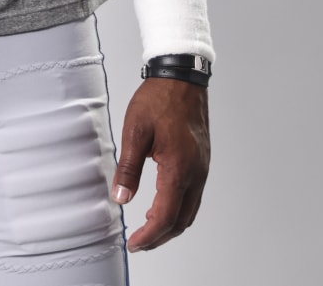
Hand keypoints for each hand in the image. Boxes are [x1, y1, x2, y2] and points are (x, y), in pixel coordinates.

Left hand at [110, 77, 209, 250]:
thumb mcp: (135, 133)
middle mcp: (196, 173)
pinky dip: (178, 210)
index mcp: (179, 169)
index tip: (134, 243)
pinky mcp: (202, 163)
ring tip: (149, 230)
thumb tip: (120, 198)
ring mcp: (202, 169)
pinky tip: (162, 206)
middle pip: (181, 220)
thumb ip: (128, 169)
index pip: (165, 216)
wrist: (182, 79)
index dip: (149, 235)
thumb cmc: (158, 101)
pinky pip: (193, 197)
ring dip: (170, 225)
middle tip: (139, 242)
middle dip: (160, 237)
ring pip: (190, 211)